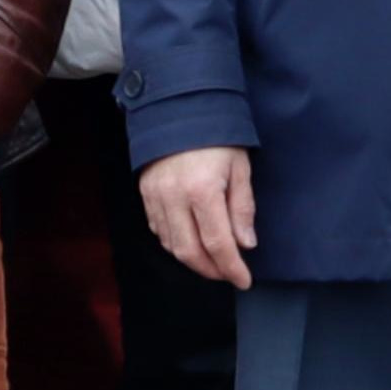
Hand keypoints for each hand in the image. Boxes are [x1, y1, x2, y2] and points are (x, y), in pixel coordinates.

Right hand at [140, 146, 257, 290]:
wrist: (179, 109)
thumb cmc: (217, 137)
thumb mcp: (240, 167)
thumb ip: (242, 208)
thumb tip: (245, 245)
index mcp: (203, 190)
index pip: (218, 243)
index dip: (231, 268)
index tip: (244, 281)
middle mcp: (174, 198)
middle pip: (190, 252)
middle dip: (212, 270)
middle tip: (229, 274)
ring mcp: (155, 197)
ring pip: (172, 245)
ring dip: (194, 260)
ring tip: (214, 261)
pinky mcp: (145, 195)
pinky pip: (159, 231)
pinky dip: (176, 244)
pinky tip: (192, 242)